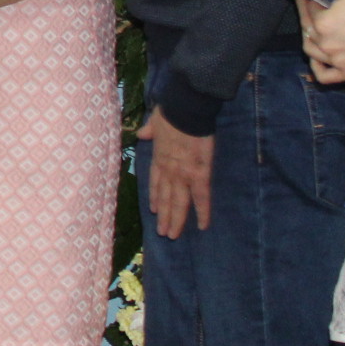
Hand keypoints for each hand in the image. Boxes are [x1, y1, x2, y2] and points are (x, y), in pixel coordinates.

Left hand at [138, 109, 214, 237]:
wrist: (185, 110)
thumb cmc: (172, 112)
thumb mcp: (154, 121)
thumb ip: (148, 130)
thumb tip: (141, 133)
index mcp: (160, 157)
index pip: (155, 182)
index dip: (155, 196)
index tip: (153, 209)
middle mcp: (169, 169)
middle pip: (166, 197)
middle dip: (164, 216)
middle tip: (162, 232)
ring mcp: (183, 174)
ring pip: (178, 202)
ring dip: (175, 220)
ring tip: (172, 235)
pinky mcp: (199, 174)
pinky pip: (201, 198)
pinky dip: (202, 212)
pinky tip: (203, 226)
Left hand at [296, 0, 344, 83]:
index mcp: (323, 24)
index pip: (308, 10)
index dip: (307, 1)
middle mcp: (326, 44)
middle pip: (308, 30)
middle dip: (308, 17)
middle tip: (312, 9)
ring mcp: (337, 61)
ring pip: (313, 52)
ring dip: (311, 40)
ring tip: (315, 30)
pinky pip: (325, 76)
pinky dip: (318, 69)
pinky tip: (318, 60)